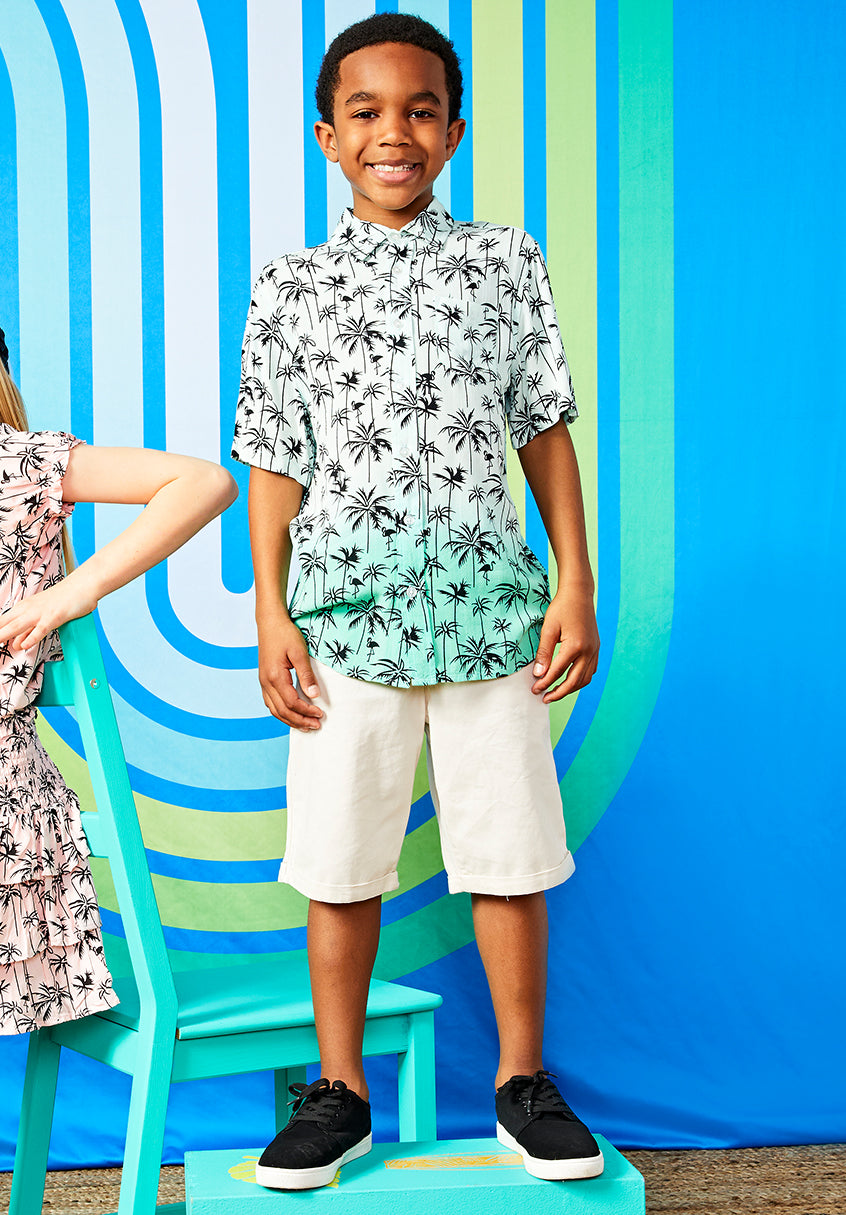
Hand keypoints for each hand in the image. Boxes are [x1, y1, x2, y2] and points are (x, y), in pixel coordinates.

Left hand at [0, 572, 98, 651]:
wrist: (82, 585)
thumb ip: (27, 631)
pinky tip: (23, 646)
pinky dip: (31, 638)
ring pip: (16, 627)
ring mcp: (40, 613)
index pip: (0, 622)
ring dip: (2, 636)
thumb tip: (15, 644)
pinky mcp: (54, 616)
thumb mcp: (42, 615)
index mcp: (22, 608)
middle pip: (3, 625)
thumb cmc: (64, 599)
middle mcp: (27, 610)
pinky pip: (40, 629)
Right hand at [257, 613, 323, 730]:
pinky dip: (281, 712)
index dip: (307, 711)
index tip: (321, 714)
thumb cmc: (286, 634)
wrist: (269, 622)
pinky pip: (270, 702)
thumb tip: (314, 695)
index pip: (292, 703)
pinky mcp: (264, 680)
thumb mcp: (300, 652)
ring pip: (274, 710)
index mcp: (275, 677)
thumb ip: (306, 675)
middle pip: (282, 711)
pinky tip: (291, 715)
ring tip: (306, 726)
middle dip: (300, 721)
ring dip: (290, 720)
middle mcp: (266, 682)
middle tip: (317, 726)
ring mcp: (263, 682)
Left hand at [532, 588, 598, 701]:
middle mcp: (588, 651)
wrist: (579, 594)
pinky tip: (569, 680)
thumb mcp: (548, 629)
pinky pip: (590, 670)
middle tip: (544, 698)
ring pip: (585, 679)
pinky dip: (580, 679)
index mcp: (575, 646)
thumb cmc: (561, 608)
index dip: (545, 683)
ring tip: (555, 692)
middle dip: (558, 692)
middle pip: (574, 681)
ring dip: (570, 688)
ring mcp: (595, 650)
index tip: (535, 690)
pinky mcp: (596, 648)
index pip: (558, 672)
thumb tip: (538, 675)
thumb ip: (544, 653)